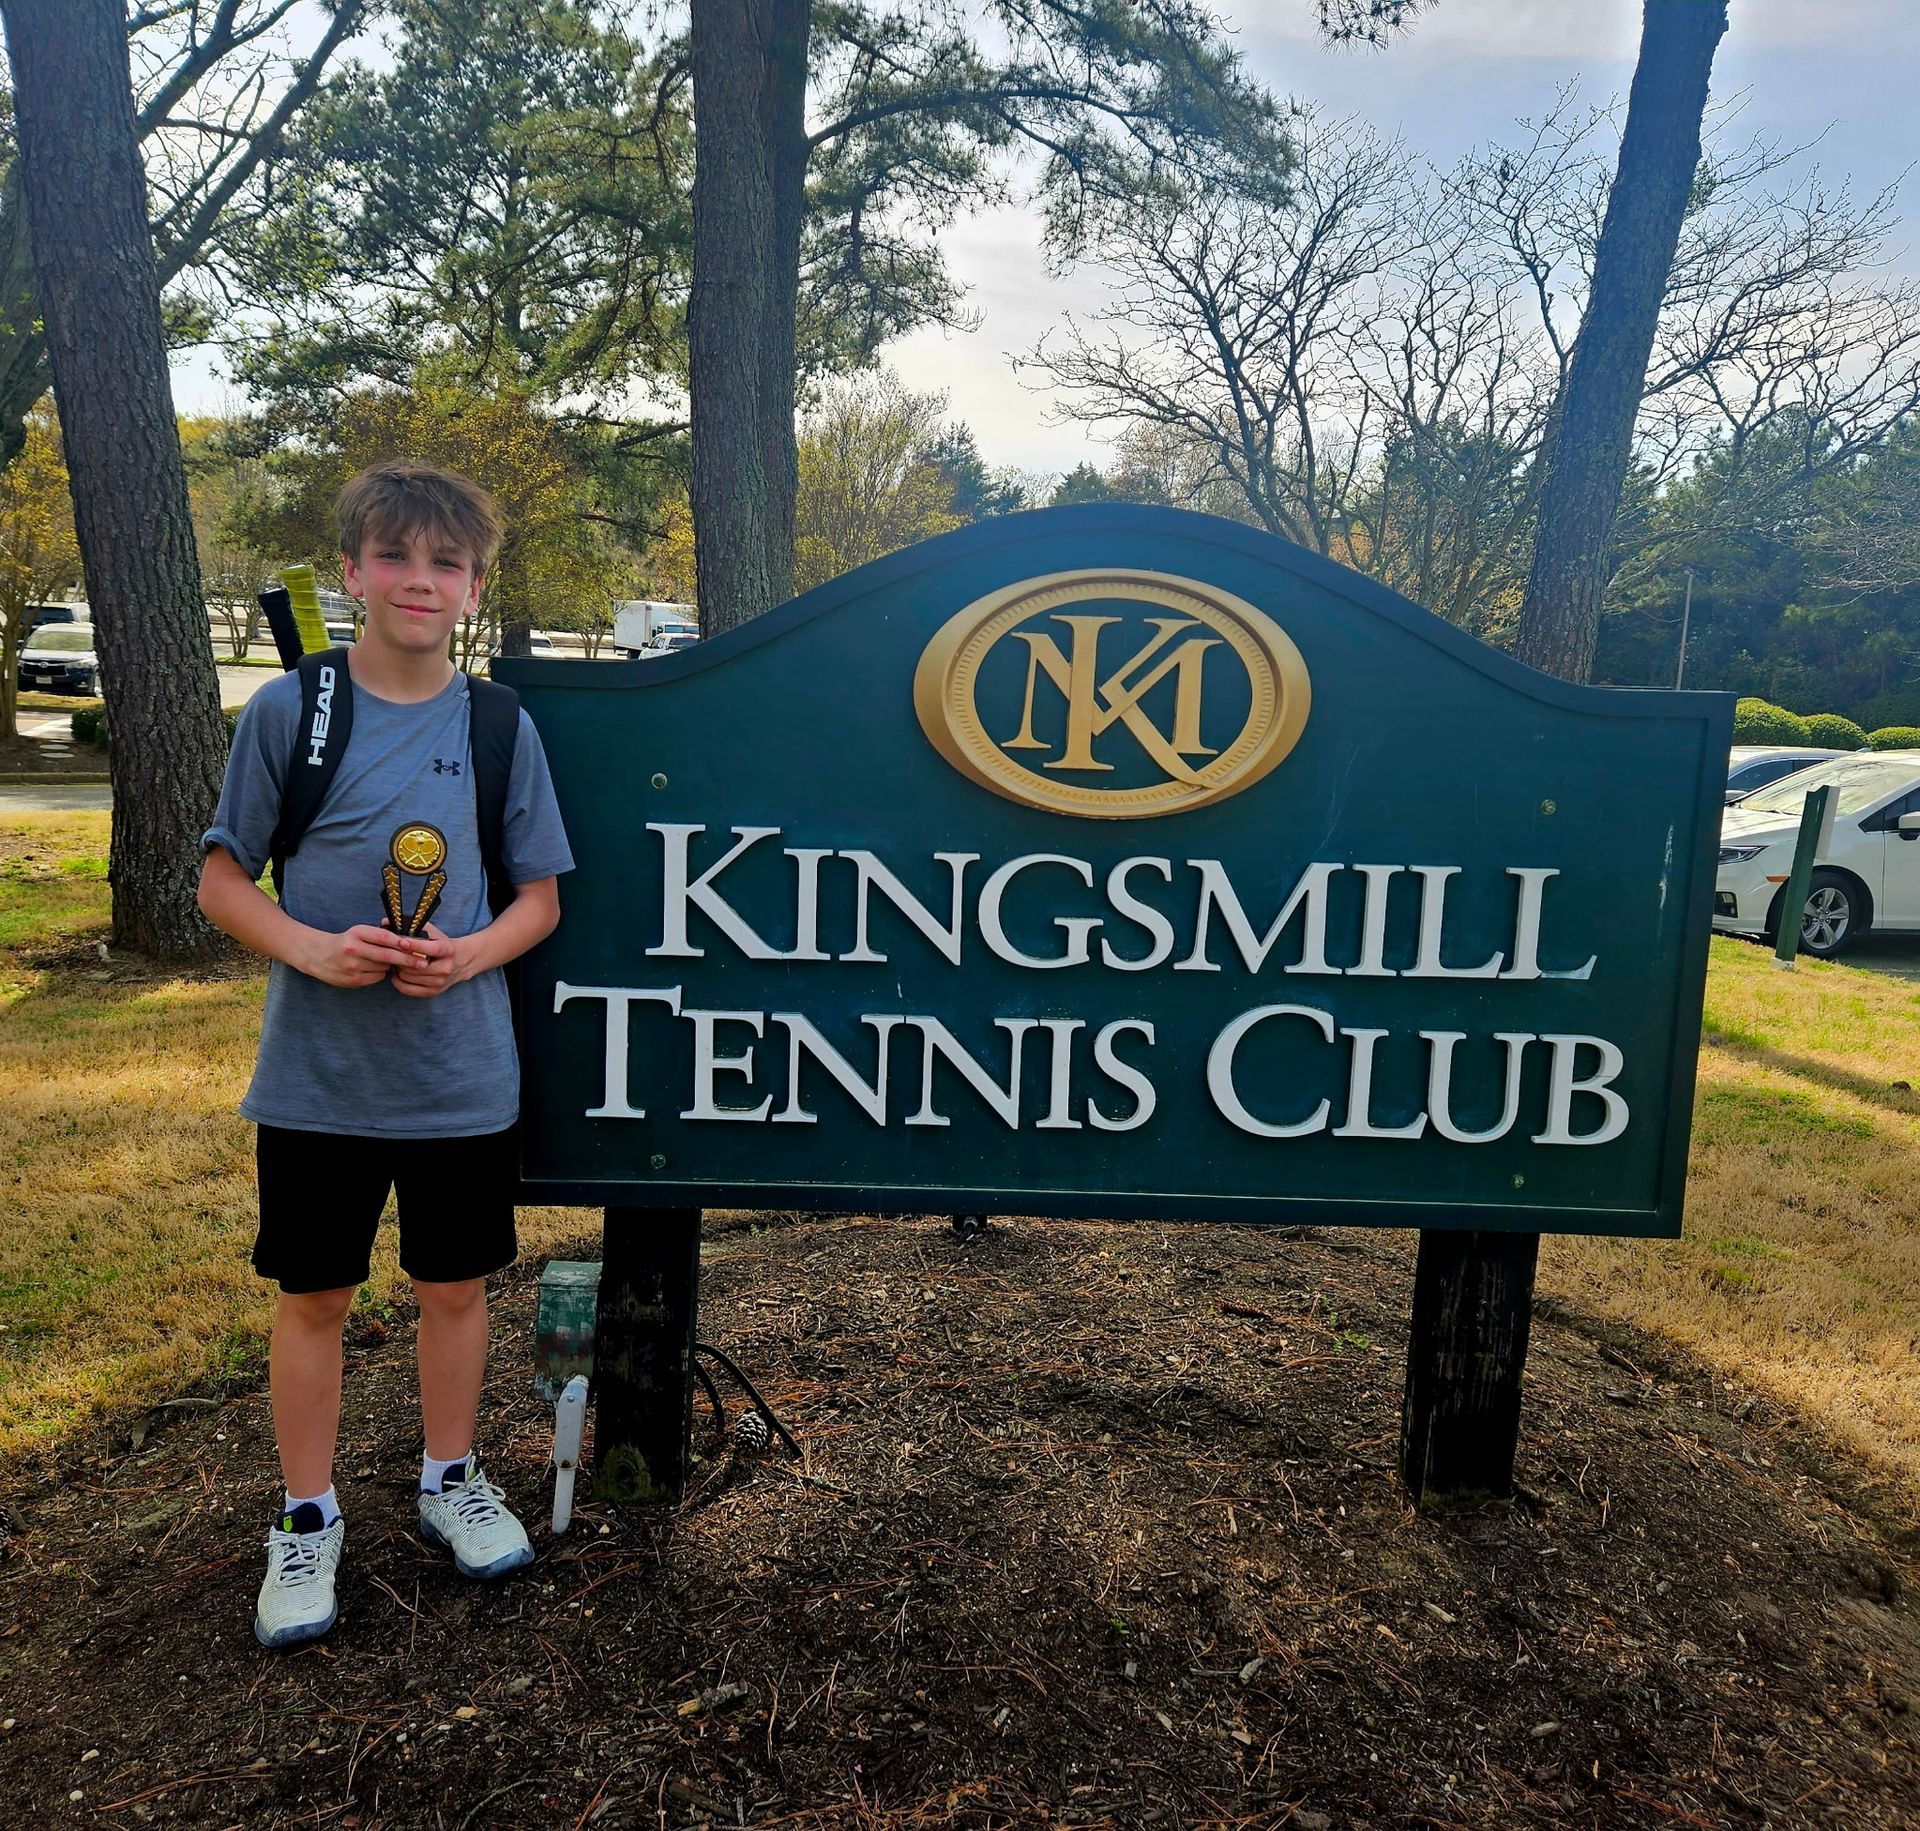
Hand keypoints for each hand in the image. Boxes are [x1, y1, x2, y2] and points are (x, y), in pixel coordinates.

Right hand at [299, 923, 420, 987]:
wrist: (318, 955)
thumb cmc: (345, 941)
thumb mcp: (359, 932)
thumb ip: (380, 935)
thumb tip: (408, 941)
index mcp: (357, 933)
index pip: (384, 937)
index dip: (403, 942)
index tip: (418, 946)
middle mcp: (354, 949)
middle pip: (387, 956)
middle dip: (408, 960)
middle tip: (423, 963)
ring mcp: (352, 966)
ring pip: (384, 968)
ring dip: (390, 966)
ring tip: (384, 960)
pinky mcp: (353, 980)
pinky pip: (377, 978)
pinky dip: (380, 974)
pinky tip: (372, 968)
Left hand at [388, 922, 471, 998]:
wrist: (463, 961)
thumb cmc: (443, 944)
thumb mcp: (434, 933)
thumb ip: (412, 926)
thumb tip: (385, 922)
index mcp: (447, 950)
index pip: (431, 949)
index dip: (415, 946)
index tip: (401, 942)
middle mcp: (445, 968)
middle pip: (413, 965)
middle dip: (401, 958)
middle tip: (396, 953)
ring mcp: (439, 982)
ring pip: (407, 976)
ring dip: (399, 969)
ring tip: (398, 962)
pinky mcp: (433, 992)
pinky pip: (407, 989)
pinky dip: (398, 981)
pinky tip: (398, 974)